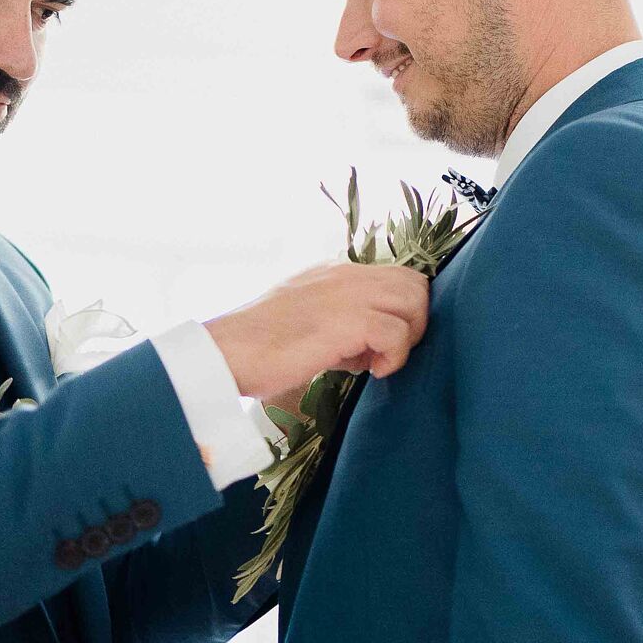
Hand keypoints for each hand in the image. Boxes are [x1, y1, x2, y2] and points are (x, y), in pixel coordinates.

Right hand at [205, 263, 429, 408]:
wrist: (226, 352)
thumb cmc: (259, 346)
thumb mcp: (306, 318)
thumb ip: (340, 321)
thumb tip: (370, 346)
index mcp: (336, 271)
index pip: (397, 275)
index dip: (400, 310)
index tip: (380, 341)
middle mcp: (346, 274)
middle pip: (415, 283)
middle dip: (414, 321)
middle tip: (388, 352)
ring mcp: (347, 294)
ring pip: (414, 301)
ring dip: (407, 337)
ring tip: (377, 362)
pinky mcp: (345, 321)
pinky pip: (397, 332)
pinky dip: (394, 356)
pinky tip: (372, 371)